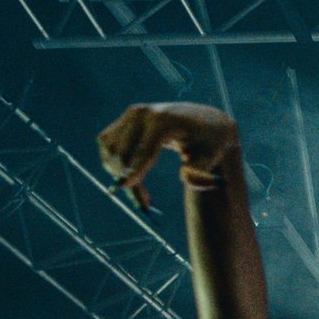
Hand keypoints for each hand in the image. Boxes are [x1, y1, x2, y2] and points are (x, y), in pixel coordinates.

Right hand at [97, 102, 238, 211]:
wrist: (203, 121)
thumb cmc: (210, 142)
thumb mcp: (212, 158)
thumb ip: (200, 172)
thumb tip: (184, 177)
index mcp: (164, 120)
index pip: (144, 149)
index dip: (134, 170)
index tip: (123, 188)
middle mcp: (142, 114)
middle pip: (124, 152)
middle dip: (129, 180)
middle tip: (145, 204)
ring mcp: (130, 115)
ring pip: (110, 150)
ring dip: (119, 174)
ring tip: (142, 193)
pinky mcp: (123, 121)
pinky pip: (107, 146)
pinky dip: (113, 164)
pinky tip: (131, 177)